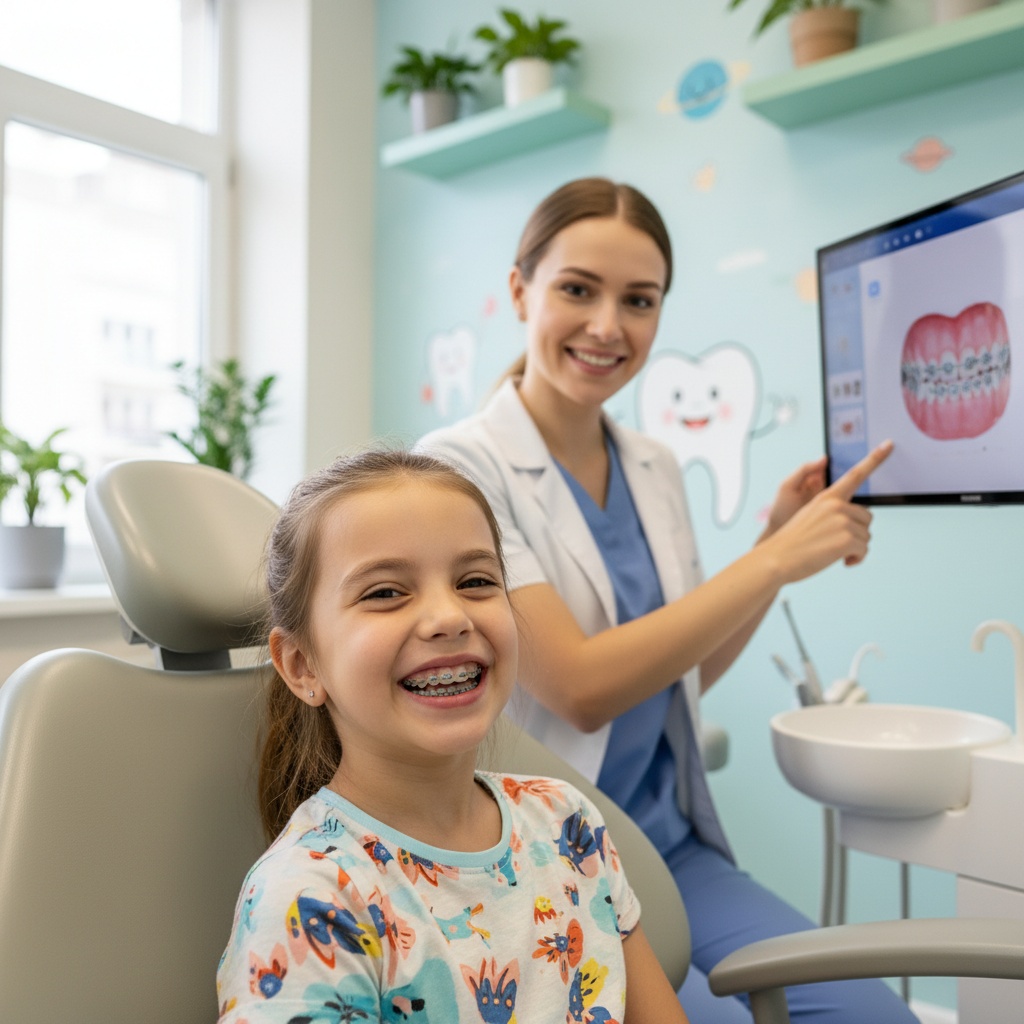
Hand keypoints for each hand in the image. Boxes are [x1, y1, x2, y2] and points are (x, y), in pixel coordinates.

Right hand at [763, 440, 893, 581]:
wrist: (776, 558)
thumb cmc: (792, 542)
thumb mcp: (810, 516)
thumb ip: (833, 511)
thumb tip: (858, 519)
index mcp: (827, 496)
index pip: (855, 474)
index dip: (875, 459)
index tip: (889, 444)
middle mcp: (836, 505)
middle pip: (866, 518)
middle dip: (856, 532)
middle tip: (835, 542)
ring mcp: (843, 521)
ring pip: (866, 536)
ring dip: (854, 548)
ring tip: (833, 552)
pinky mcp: (847, 539)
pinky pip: (864, 550)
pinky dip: (856, 559)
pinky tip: (843, 561)